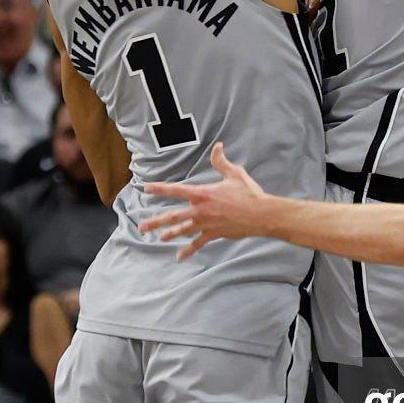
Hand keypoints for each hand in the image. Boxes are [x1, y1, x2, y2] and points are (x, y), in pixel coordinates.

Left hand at [140, 142, 270, 256]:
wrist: (261, 215)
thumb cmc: (249, 193)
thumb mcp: (235, 174)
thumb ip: (221, 162)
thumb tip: (217, 146)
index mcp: (203, 193)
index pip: (176, 190)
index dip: (159, 189)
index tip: (146, 188)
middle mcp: (200, 210)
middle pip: (173, 216)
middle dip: (156, 221)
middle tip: (142, 227)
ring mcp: (206, 224)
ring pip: (183, 231)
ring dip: (169, 234)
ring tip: (158, 238)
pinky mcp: (214, 234)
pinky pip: (198, 243)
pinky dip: (188, 250)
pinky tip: (179, 256)